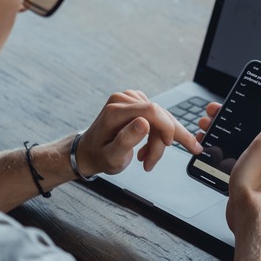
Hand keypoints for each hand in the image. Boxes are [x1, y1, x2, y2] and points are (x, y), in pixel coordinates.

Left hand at [77, 90, 202, 175]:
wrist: (90, 152)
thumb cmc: (100, 156)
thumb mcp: (112, 156)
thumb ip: (126, 140)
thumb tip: (144, 123)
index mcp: (115, 111)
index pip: (152, 110)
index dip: (166, 126)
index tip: (169, 144)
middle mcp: (123, 100)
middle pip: (159, 115)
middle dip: (164, 140)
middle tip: (165, 159)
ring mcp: (130, 99)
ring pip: (161, 118)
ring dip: (159, 141)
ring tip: (148, 160)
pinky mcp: (136, 103)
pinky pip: (157, 118)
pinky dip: (156, 136)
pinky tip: (147, 149)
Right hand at [199, 93, 260, 233]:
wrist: (246, 211)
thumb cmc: (256, 181)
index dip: (246, 106)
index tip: (230, 102)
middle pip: (248, 127)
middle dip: (228, 119)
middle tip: (210, 117)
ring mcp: (257, 163)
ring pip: (238, 140)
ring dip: (221, 133)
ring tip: (206, 130)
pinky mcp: (245, 173)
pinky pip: (232, 155)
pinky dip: (220, 149)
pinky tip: (210, 149)